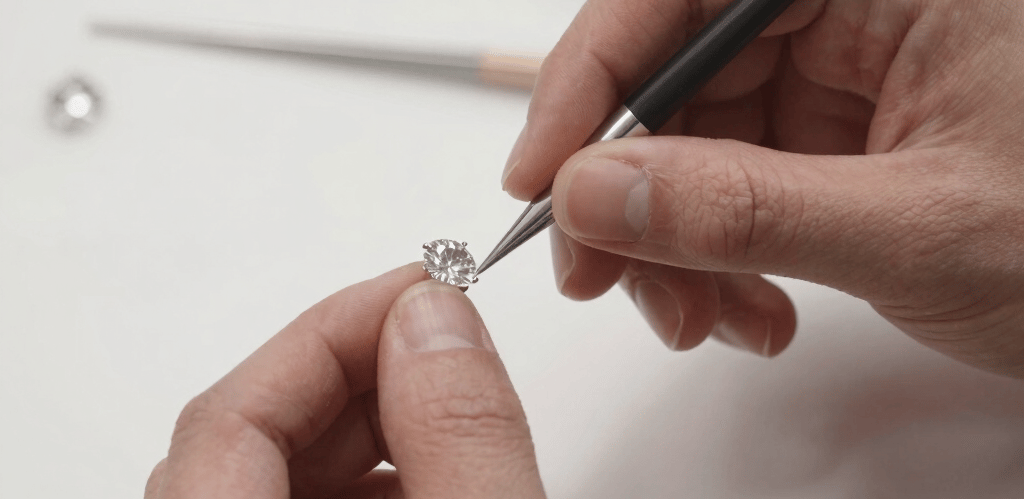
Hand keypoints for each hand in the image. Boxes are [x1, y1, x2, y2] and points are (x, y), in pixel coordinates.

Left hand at [144, 263, 545, 498]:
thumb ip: (460, 440)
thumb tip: (436, 319)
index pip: (228, 417)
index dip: (332, 331)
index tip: (428, 288)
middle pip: (250, 438)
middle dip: (363, 375)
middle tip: (451, 340)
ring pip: (282, 475)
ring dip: (375, 430)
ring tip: (460, 417)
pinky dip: (375, 482)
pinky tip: (439, 479)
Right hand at [502, 0, 1023, 376]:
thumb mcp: (920, 227)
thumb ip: (746, 209)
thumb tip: (594, 192)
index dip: (591, 80)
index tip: (541, 176)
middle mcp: (849, 9)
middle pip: (673, 76)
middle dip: (628, 192)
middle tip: (603, 277)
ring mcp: (835, 73)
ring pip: (689, 143)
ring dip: (672, 243)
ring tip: (706, 317)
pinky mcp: (828, 134)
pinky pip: (727, 185)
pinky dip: (717, 257)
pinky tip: (749, 307)